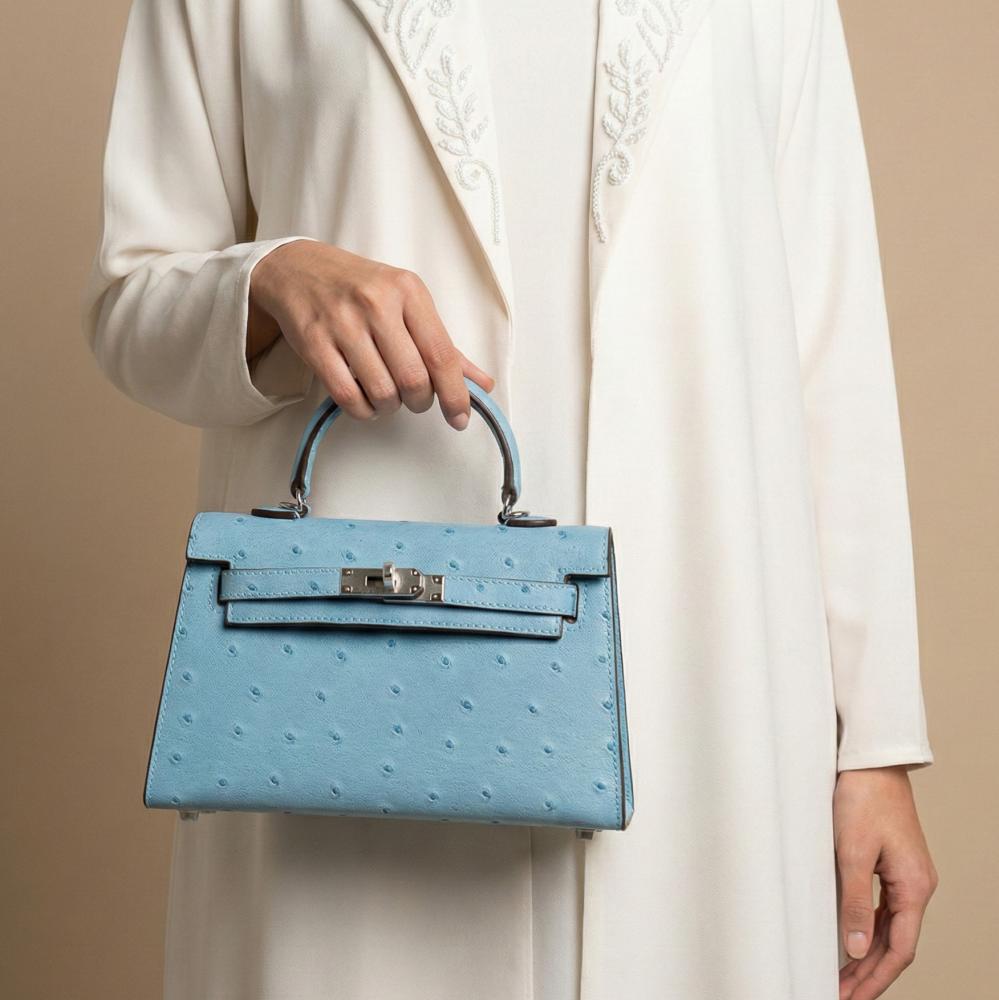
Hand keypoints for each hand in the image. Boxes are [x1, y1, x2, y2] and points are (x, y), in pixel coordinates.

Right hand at [247, 239, 494, 428]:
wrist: (298, 269)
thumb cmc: (360, 288)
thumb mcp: (407, 302)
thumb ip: (442, 344)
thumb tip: (480, 384)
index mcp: (408, 291)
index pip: (441, 354)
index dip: (455, 394)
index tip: (460, 417)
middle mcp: (377, 304)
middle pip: (413, 379)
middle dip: (420, 401)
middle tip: (414, 397)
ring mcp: (343, 324)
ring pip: (382, 392)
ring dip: (390, 406)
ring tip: (386, 393)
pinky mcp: (314, 344)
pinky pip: (347, 396)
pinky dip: (363, 409)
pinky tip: (365, 398)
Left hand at [834, 765, 937, 998]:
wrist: (870, 761)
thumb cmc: (862, 798)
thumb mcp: (852, 852)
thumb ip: (855, 902)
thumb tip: (857, 949)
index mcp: (914, 886)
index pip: (900, 950)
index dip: (875, 979)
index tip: (851, 998)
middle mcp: (917, 885)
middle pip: (897, 944)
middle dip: (870, 974)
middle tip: (841, 995)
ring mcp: (907, 875)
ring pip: (891, 928)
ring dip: (868, 954)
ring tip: (842, 976)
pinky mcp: (893, 864)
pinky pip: (885, 908)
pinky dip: (868, 928)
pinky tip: (851, 940)